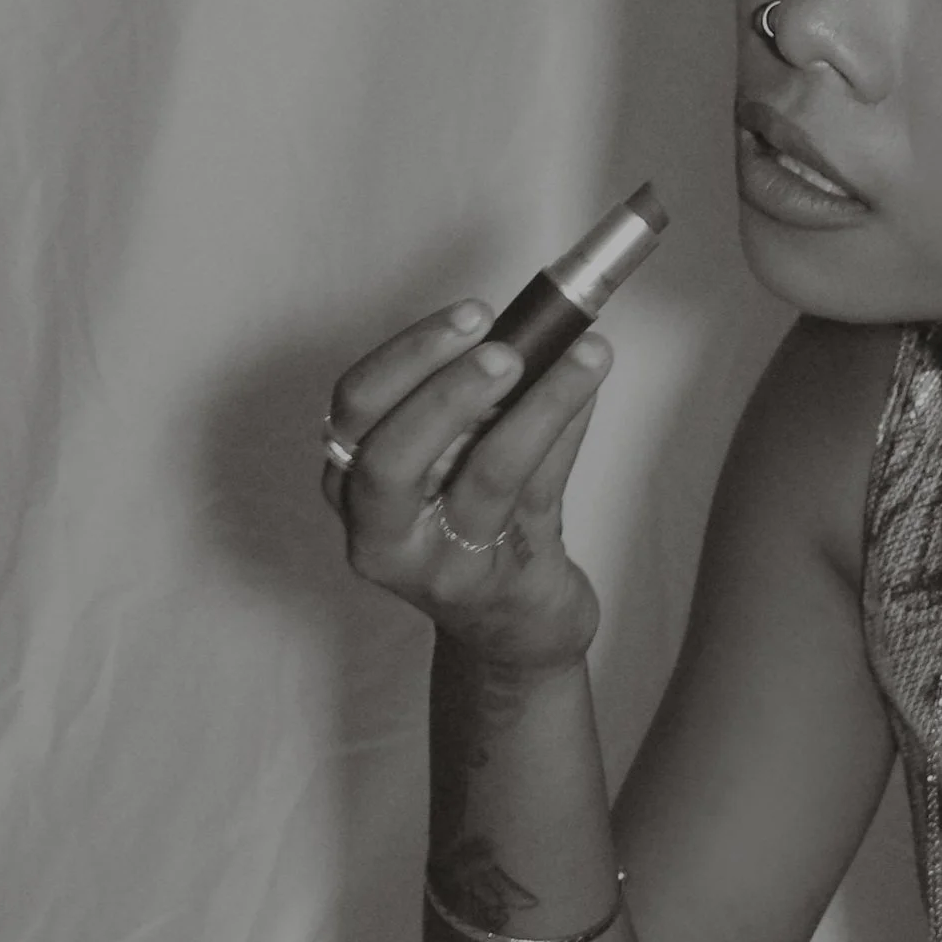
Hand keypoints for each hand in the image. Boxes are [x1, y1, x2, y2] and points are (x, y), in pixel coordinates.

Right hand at [323, 300, 610, 674]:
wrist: (514, 626)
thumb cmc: (478, 523)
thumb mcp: (455, 460)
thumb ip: (477, 398)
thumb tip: (534, 320)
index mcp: (352, 486)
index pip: (354, 409)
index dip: (408, 355)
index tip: (471, 314)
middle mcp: (381, 533)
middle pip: (390, 457)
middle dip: (448, 391)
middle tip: (506, 348)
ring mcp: (440, 564)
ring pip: (484, 477)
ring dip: (540, 405)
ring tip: (584, 356)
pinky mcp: (500, 580)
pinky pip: (539, 494)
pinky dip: (568, 432)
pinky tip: (589, 391)